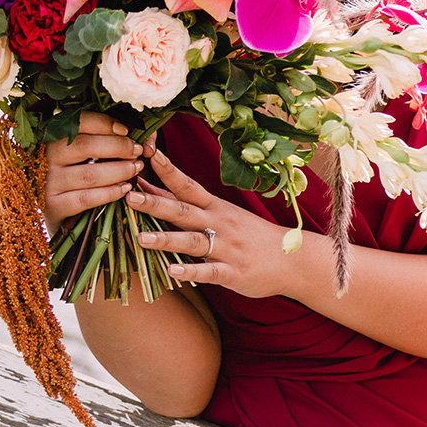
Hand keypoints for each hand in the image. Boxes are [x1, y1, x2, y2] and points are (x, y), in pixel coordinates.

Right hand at [42, 112, 145, 233]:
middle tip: (137, 151)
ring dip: (119, 170)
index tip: (126, 130)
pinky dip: (109, 193)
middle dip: (118, 147)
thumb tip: (144, 137)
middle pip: (83, 146)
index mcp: (54, 137)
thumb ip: (116, 139)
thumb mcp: (92, 152)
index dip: (104, 123)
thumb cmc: (80, 172)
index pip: (77, 122)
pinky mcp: (53, 206)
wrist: (56, 208)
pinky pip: (85, 198)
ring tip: (136, 168)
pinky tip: (125, 188)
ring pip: (88, 174)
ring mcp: (47, 183)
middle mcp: (46, 158)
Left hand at [128, 148, 290, 296]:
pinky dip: (191, 272)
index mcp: (217, 208)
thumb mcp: (224, 216)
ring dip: (167, 239)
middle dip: (156, 203)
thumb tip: (149, 190)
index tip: (145, 153)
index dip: (165, 170)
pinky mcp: (232, 272)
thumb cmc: (253, 237)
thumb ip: (188, 207)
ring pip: (192, 242)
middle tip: (130, 195)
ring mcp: (226, 248)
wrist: (296, 260)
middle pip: (184, 210)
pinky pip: (209, 272)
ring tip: (141, 238)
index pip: (187, 185)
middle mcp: (220, 224)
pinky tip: (173, 272)